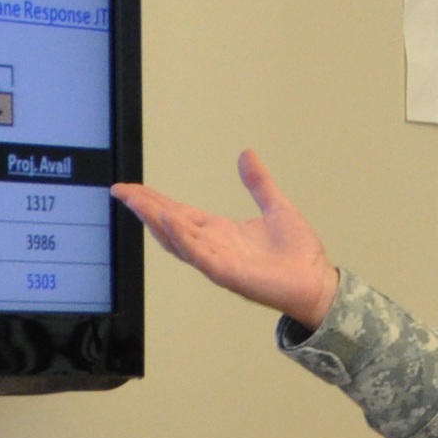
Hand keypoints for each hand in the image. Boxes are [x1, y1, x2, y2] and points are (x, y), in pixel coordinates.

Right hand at [113, 150, 338, 329]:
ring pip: (178, 239)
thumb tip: (246, 154)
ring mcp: (217, 261)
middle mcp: (213, 247)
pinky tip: (169, 221)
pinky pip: (199, 255)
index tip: (131, 188)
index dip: (154, 200)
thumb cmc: (298, 255)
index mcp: (220, 232)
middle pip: (170, 224)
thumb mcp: (277, 207)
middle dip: (144, 208)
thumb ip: (259, 183)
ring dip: (156, 221)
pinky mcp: (228, 273)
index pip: (179, 213)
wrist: (317, 283)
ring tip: (136, 201)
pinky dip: (183, 238)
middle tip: (120, 190)